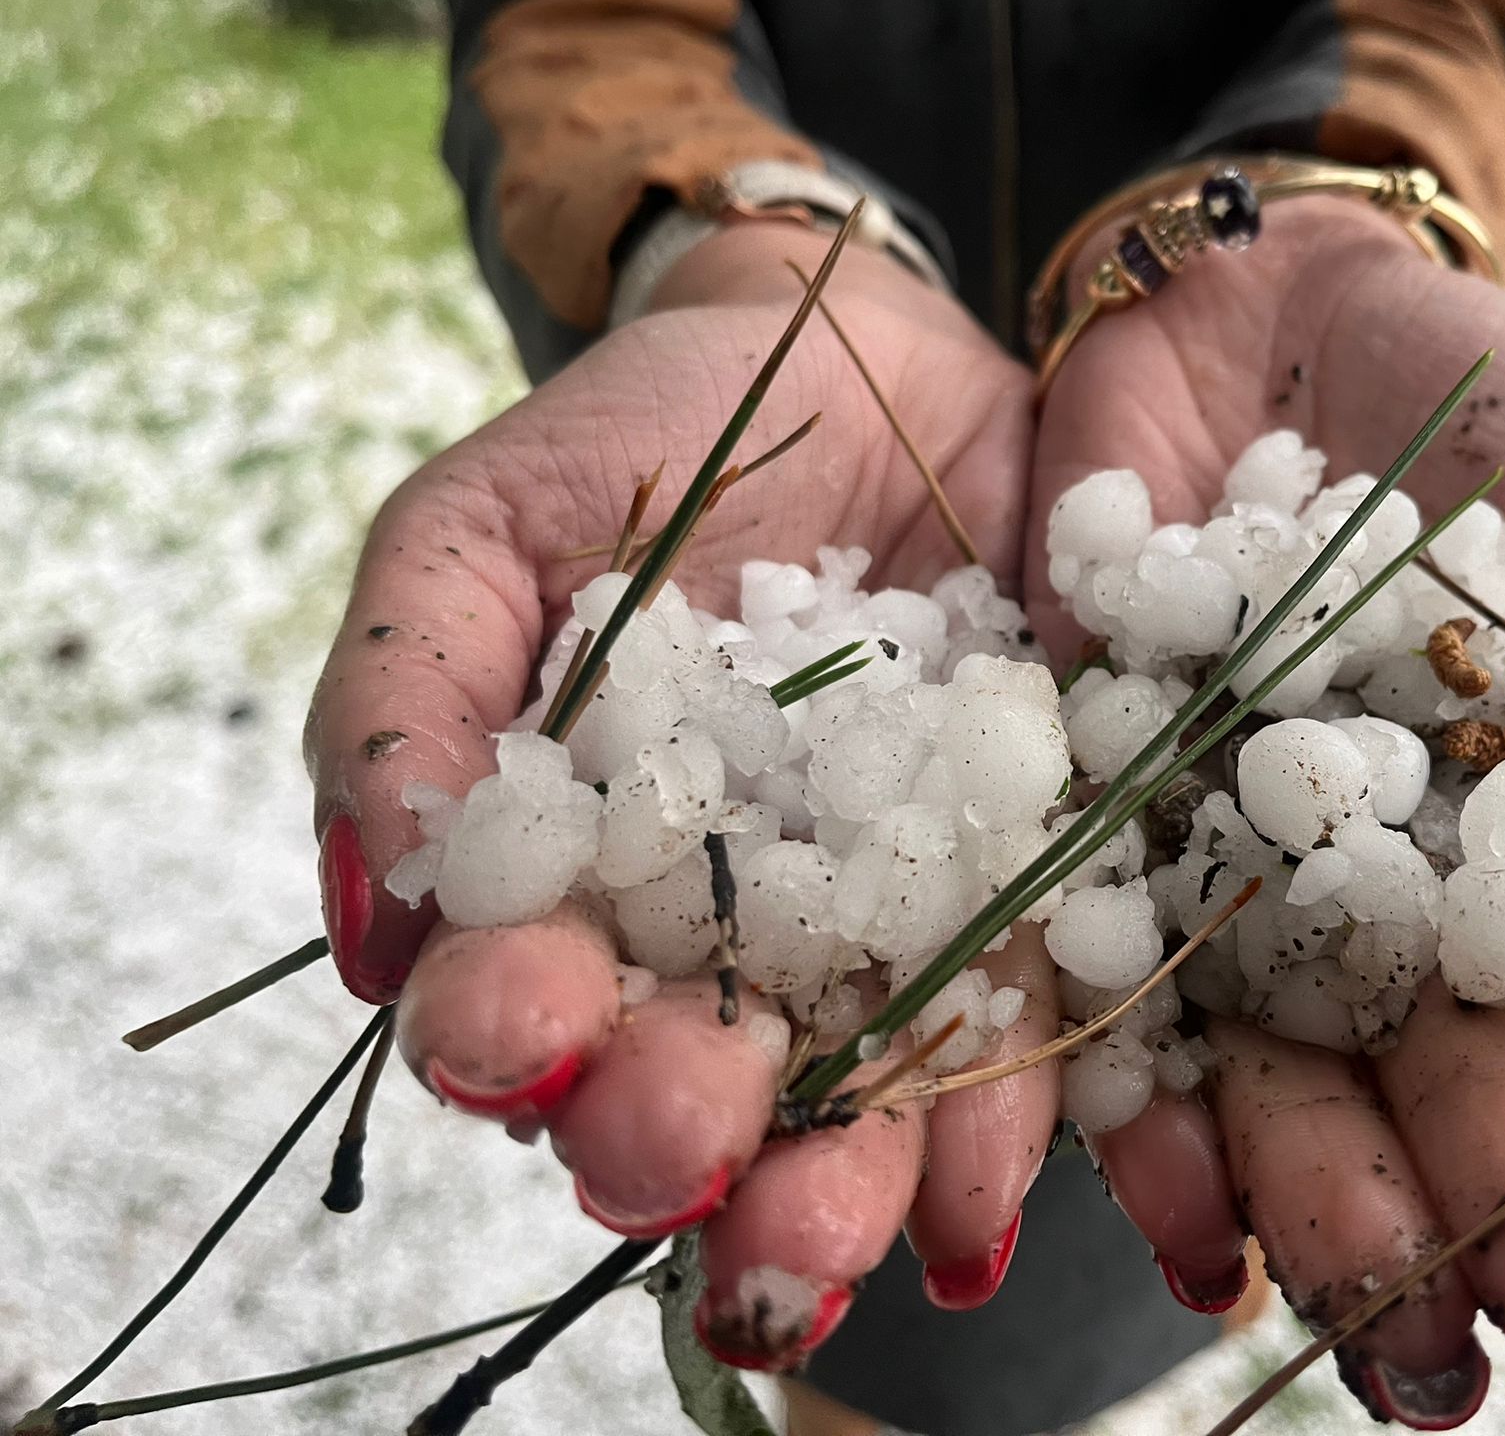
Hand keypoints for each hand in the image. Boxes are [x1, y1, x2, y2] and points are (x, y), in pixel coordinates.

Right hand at [304, 222, 1056, 1365]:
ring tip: (827, 1245)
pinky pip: (1024, 1017)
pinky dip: (1012, 1118)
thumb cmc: (655, 435)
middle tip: (676, 1147)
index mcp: (581, 876)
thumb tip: (374, 928)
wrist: (870, 359)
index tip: (511, 1035)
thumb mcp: (493, 522)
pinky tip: (988, 1202)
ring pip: (860, 1096)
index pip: (532, 991)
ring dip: (838, 1189)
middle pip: (696, 1078)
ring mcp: (888, 922)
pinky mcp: (1031, 886)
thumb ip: (409, 690)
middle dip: (677, 1133)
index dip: (511, 1029)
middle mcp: (732, 938)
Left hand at [1027, 199, 1504, 1422]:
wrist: (1255, 292)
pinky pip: (1090, 969)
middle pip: (1427, 1070)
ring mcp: (1211, 856)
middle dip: (1496, 1200)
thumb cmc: (1470, 394)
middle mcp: (1359, 879)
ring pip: (1268, 1060)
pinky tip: (1179, 1214)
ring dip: (1325, 1196)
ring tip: (1381, 1333)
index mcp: (1504, 834)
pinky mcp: (1077, 809)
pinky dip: (1126, 1093)